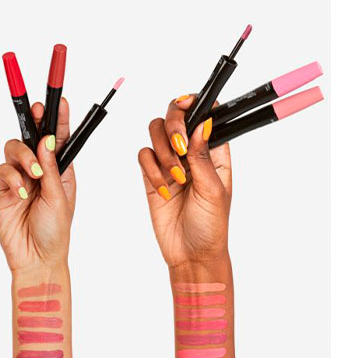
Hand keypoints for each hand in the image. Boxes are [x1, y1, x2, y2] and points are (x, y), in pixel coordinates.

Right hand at [0, 98, 74, 271]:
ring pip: (14, 149)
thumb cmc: (55, 232)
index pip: (58, 138)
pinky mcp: (3, 190)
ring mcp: (20, 179)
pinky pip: (3, 171)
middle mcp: (40, 171)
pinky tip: (22, 193)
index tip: (61, 101)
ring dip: (23, 156)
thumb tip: (47, 140)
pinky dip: (12, 178)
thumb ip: (51, 168)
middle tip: (36, 114)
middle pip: (31, 137)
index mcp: (60, 170)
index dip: (58, 118)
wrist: (36, 259)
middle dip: (34, 123)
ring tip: (33, 175)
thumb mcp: (59, 198)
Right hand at [138, 95, 231, 268]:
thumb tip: (203, 124)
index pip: (205, 114)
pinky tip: (164, 191)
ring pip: (156, 132)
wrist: (191, 254)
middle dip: (173, 126)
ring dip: (162, 152)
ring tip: (175, 178)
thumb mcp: (214, 190)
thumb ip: (204, 157)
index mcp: (214, 151)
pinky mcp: (152, 176)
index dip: (196, 104)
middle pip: (175, 116)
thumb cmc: (211, 227)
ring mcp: (170, 162)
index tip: (187, 105)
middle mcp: (191, 152)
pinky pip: (143, 157)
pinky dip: (151, 170)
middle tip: (179, 148)